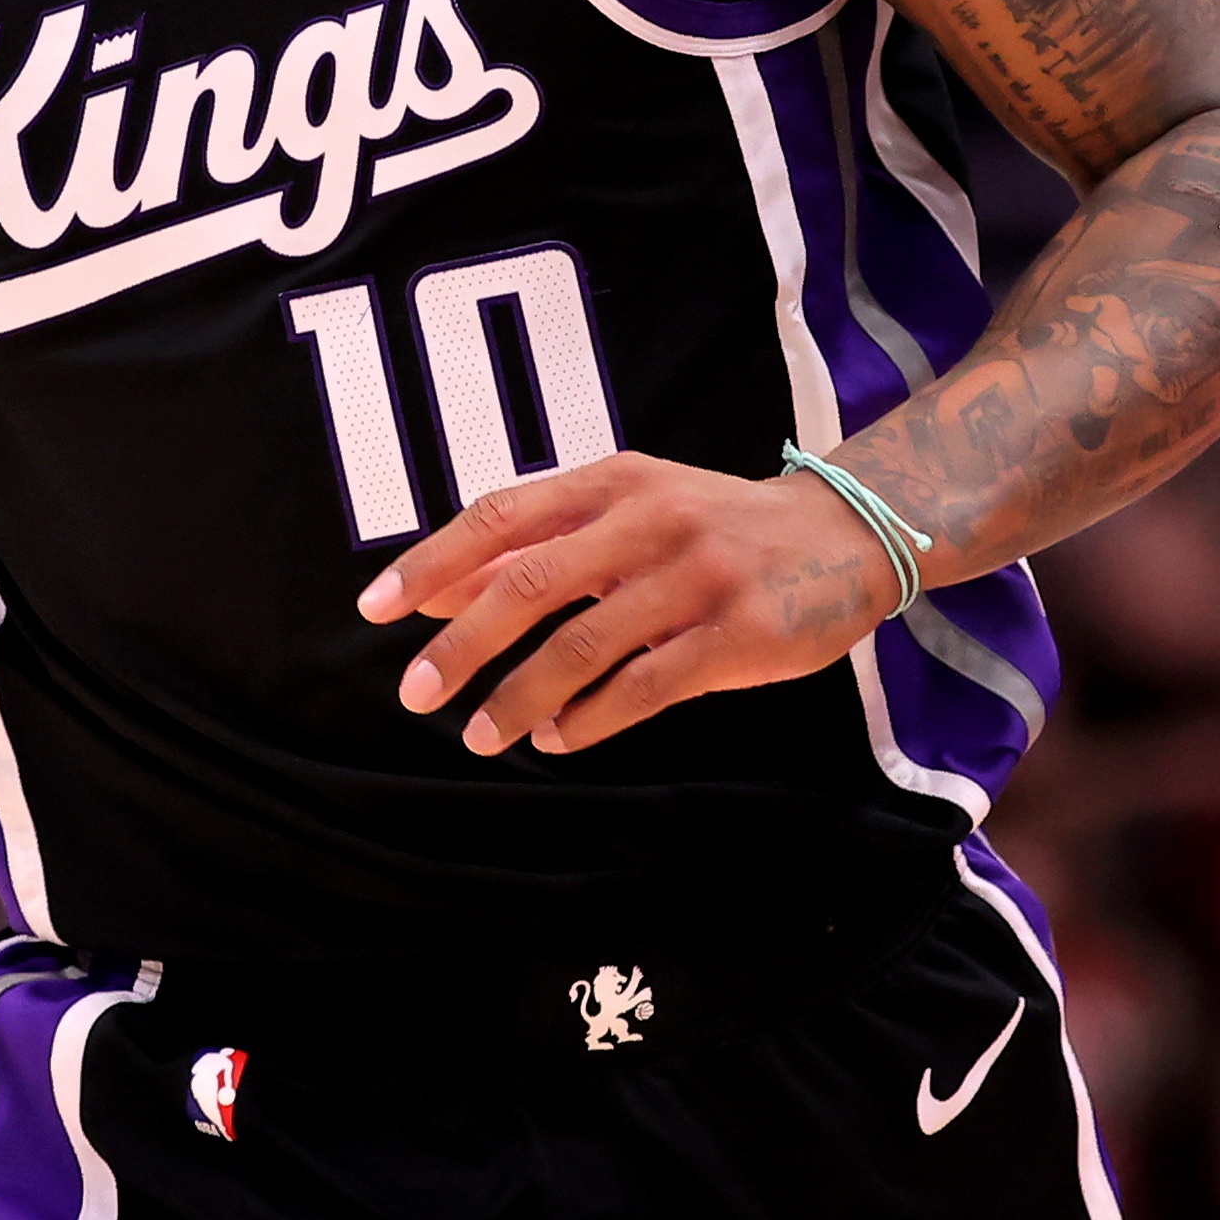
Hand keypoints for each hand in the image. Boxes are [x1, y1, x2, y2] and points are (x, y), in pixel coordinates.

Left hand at [360, 453, 901, 757]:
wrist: (844, 533)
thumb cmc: (709, 527)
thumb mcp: (623, 511)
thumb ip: (532, 549)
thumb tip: (427, 594)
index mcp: (611, 481)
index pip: (500, 516)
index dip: (433, 564)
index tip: (375, 610)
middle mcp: (648, 520)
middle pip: (529, 583)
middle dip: (462, 645)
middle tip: (415, 692)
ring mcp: (696, 577)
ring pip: (583, 646)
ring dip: (520, 698)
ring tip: (479, 736)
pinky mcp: (738, 634)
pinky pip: (646, 686)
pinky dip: (590, 719)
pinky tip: (556, 738)